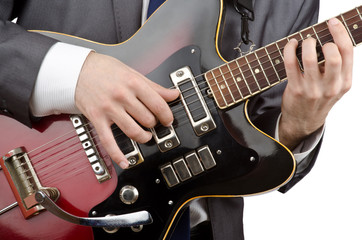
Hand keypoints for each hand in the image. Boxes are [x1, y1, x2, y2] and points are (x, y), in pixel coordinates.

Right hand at [75, 52, 178, 167]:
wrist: (76, 70)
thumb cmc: (105, 70)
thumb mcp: (132, 73)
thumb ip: (154, 87)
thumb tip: (173, 94)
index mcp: (133, 83)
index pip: (158, 104)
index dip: (167, 115)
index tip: (168, 120)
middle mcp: (122, 96)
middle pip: (147, 119)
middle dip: (153, 124)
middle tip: (153, 123)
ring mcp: (109, 109)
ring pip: (133, 131)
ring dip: (143, 137)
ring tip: (145, 136)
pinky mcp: (97, 119)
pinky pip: (108, 141)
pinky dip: (117, 155)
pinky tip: (125, 162)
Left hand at [279, 18, 352, 149]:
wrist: (303, 121)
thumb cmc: (320, 98)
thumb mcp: (336, 86)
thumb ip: (337, 68)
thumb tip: (331, 38)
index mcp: (345, 82)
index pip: (347, 52)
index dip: (340, 33)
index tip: (332, 23)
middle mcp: (330, 87)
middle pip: (333, 55)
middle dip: (324, 40)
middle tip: (316, 39)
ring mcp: (312, 89)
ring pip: (310, 58)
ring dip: (306, 44)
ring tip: (304, 42)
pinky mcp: (295, 89)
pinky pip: (291, 64)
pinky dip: (289, 50)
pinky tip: (291, 45)